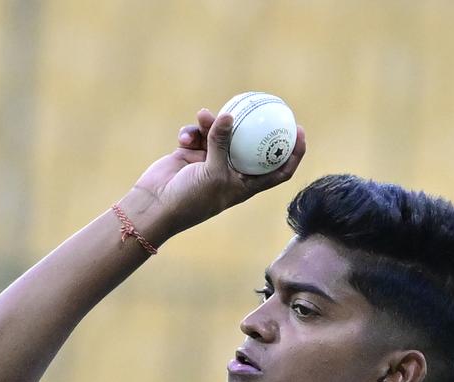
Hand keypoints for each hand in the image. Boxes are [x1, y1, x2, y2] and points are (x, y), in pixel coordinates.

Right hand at [122, 108, 306, 241]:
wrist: (155, 206)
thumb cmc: (189, 200)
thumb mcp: (212, 172)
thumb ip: (222, 143)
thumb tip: (229, 114)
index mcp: (245, 185)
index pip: (278, 170)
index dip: (292, 153)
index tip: (299, 131)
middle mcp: (231, 173)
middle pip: (251, 145)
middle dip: (255, 125)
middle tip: (263, 103)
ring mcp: (211, 162)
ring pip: (221, 134)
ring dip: (212, 124)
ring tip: (203, 116)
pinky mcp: (191, 154)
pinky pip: (198, 134)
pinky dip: (192, 132)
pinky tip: (184, 137)